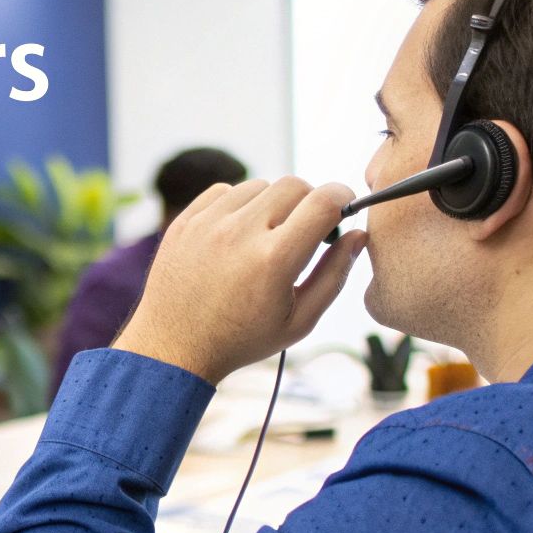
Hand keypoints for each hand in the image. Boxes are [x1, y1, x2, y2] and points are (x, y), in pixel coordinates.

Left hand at [113, 176, 367, 383]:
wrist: (174, 347)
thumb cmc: (242, 339)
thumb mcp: (299, 321)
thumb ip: (334, 275)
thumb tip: (358, 234)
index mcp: (274, 260)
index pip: (324, 201)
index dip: (343, 197)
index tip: (344, 206)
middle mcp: (240, 234)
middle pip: (294, 185)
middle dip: (309, 202)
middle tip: (305, 230)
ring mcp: (208, 224)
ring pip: (259, 185)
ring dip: (272, 204)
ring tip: (267, 237)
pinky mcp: (185, 221)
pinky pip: (224, 190)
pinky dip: (238, 205)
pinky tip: (238, 234)